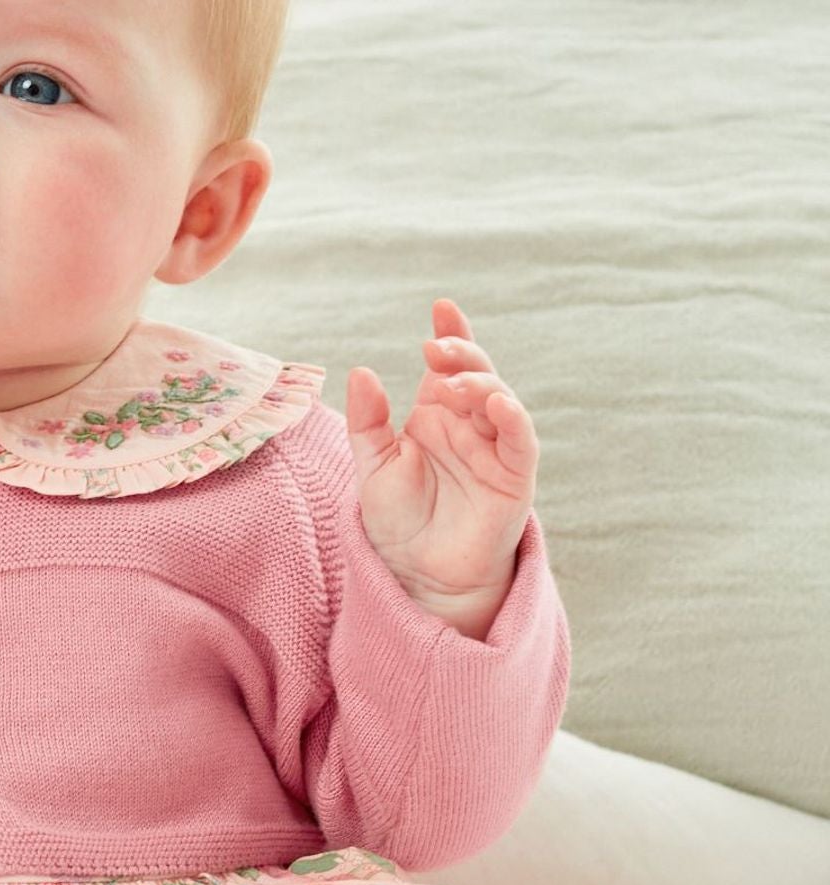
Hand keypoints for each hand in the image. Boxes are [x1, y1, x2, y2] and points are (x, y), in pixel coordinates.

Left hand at [343, 298, 537, 626]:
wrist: (419, 575)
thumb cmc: (399, 521)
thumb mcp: (372, 467)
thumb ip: (367, 422)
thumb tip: (362, 371)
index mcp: (436, 415)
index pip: (449, 365)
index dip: (451, 335)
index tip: (441, 309)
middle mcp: (469, 426)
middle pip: (476, 374)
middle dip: (461, 353)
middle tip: (434, 348)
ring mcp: (494, 449)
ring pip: (500, 400)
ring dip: (481, 384)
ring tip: (452, 384)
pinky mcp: (513, 478)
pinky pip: (521, 442)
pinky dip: (514, 420)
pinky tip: (500, 403)